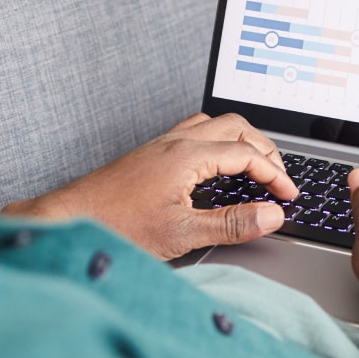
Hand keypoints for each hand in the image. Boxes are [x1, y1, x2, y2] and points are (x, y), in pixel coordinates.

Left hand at [0, 113, 298, 259]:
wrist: (70, 219)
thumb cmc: (116, 226)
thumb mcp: (182, 233)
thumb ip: (231, 223)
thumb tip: (271, 215)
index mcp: (187, 155)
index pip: (245, 154)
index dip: (274, 174)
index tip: (288, 195)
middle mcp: (174, 142)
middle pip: (234, 128)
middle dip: (263, 149)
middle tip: (279, 177)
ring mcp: (160, 145)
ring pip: (213, 125)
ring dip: (240, 140)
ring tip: (254, 165)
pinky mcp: (149, 154)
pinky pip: (193, 132)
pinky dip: (216, 142)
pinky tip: (214, 166)